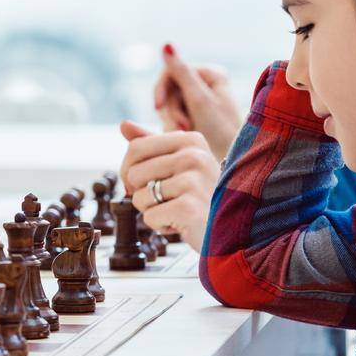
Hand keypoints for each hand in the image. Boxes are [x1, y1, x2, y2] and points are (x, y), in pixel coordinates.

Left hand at [118, 119, 218, 244]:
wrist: (232, 231)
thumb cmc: (200, 196)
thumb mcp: (179, 164)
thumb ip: (151, 143)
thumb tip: (124, 124)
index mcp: (191, 140)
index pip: (135, 148)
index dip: (129, 170)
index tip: (145, 183)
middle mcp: (194, 156)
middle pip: (133, 173)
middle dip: (141, 192)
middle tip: (166, 199)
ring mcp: (193, 182)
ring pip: (138, 197)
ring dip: (151, 210)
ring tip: (177, 210)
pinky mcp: (189, 209)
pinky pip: (149, 217)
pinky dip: (160, 225)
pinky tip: (182, 224)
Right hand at [152, 43, 241, 159]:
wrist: (232, 164)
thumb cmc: (221, 132)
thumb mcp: (199, 100)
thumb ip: (181, 72)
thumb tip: (166, 44)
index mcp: (211, 75)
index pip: (173, 70)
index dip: (162, 88)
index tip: (158, 106)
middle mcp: (205, 85)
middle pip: (169, 89)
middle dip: (171, 109)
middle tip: (181, 128)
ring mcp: (197, 101)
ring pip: (167, 104)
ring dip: (172, 120)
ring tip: (184, 134)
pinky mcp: (192, 117)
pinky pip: (171, 117)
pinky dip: (173, 127)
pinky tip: (182, 136)